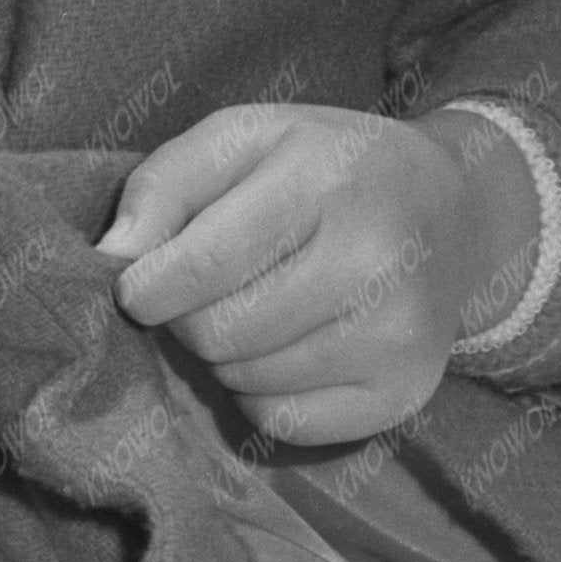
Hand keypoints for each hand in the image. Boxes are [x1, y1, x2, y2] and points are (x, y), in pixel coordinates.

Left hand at [103, 106, 523, 448]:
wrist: (448, 207)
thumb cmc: (324, 167)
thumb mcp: (243, 138)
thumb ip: (164, 185)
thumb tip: (112, 259)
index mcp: (326, 182)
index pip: (202, 265)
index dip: (146, 288)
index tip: (139, 287)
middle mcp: (374, 262)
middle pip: (217, 332)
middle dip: (189, 319)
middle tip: (211, 292)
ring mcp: (397, 335)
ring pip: (244, 382)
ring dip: (226, 356)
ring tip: (257, 311)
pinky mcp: (403, 392)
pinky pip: (282, 424)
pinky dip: (262, 395)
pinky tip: (286, 350)